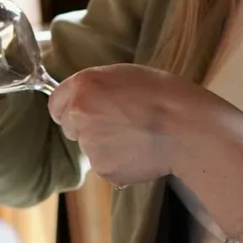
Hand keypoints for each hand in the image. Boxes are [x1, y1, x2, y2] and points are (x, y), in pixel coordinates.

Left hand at [48, 64, 236, 187]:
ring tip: (137, 136)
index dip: (72, 107)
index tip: (87, 110)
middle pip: (71, 126)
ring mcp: (90, 144)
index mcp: (83, 85)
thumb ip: (98, 86)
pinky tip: (141, 152)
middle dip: (88, 126)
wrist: (186, 128)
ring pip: (90, 147)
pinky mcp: (104, 169)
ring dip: (106, 144)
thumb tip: (86, 101)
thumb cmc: (164, 93)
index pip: (56, 102)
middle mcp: (79, 114)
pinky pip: (106, 166)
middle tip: (120, 122)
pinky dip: (119, 162)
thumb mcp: (127, 74)